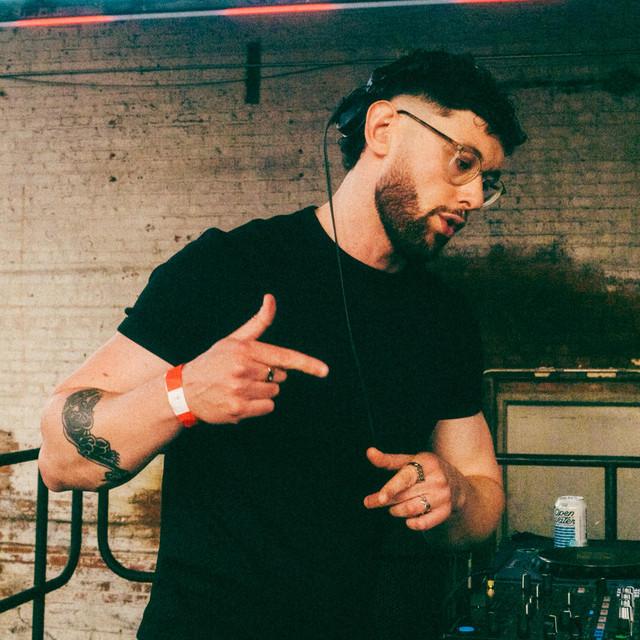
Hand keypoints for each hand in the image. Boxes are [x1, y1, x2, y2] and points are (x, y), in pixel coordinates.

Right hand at [181, 294, 328, 423]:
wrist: (184, 390)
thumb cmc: (214, 362)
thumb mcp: (234, 339)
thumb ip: (258, 322)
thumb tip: (271, 298)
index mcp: (245, 350)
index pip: (283, 357)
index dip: (307, 364)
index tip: (325, 371)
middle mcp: (243, 369)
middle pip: (281, 376)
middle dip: (269, 375)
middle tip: (246, 374)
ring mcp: (240, 391)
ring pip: (274, 391)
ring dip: (263, 390)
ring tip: (240, 387)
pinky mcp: (238, 409)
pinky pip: (267, 407)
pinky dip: (258, 405)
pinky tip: (240, 399)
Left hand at [363, 447, 464, 530]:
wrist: (457, 484)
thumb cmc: (425, 469)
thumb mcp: (409, 460)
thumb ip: (388, 460)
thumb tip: (369, 452)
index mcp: (427, 463)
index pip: (406, 477)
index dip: (391, 488)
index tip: (380, 498)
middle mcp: (437, 480)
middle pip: (405, 495)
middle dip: (383, 500)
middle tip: (368, 502)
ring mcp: (442, 497)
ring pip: (412, 509)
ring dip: (397, 511)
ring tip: (392, 508)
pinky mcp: (445, 512)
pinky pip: (424, 523)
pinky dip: (412, 523)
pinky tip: (407, 519)